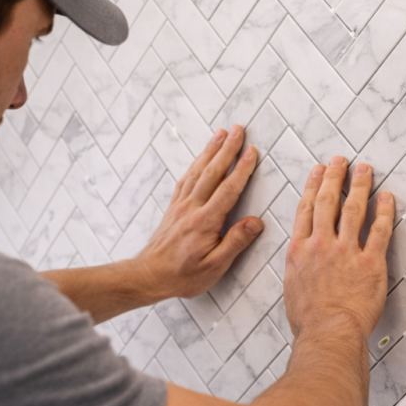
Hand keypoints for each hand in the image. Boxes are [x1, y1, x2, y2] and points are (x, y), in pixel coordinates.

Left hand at [134, 125, 263, 299]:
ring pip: (198, 171)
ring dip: (211, 150)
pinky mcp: (174, 207)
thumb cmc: (184, 275)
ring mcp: (181, 205)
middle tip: (239, 129)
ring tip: (221, 133)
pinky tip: (201, 158)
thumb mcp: (215, 266)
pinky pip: (186, 179)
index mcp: (205, 221)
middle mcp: (192, 208)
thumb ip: (236, 242)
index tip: (252, 151)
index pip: (228, 189)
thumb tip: (256, 222)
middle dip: (227, 148)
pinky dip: (196, 164)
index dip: (241, 169)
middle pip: (213, 171)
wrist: (149, 275)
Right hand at [284, 156, 394, 341]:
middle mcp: (321, 245)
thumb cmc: (309, 320)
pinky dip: (384, 211)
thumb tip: (302, 259)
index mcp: (300, 250)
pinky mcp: (370, 262)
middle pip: (327, 201)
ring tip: (364, 169)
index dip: (312, 186)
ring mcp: (346, 252)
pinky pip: (380, 230)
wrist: (328, 333)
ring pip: (353, 209)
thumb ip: (298, 266)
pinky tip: (387, 197)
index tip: (318, 172)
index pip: (306, 209)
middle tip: (341, 161)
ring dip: (359, 186)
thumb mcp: (292, 287)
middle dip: (334, 177)